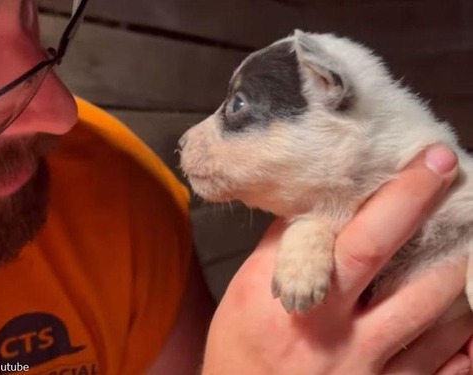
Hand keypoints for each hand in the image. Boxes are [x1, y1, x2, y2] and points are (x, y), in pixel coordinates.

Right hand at [203, 145, 472, 373]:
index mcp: (297, 301)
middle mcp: (336, 336)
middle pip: (401, 272)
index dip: (398, 200)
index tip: (428, 163)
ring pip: (437, 319)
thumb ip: (285, 247)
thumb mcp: (247, 291)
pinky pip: (445, 369)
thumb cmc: (241, 346)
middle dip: (435, 220)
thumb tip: (317, 204)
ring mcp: (366, 371)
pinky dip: (465, 338)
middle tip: (454, 177)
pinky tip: (465, 313)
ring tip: (464, 242)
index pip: (354, 240)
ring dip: (458, 274)